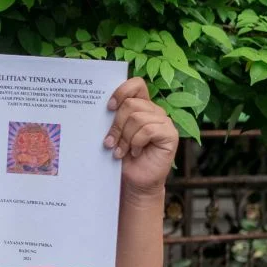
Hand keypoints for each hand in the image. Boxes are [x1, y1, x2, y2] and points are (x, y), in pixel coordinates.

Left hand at [103, 77, 178, 194]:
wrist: (134, 181)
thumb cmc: (123, 156)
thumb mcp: (114, 134)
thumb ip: (112, 118)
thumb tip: (96, 105)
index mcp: (141, 106)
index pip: (136, 84)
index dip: (121, 92)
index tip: (108, 108)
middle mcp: (154, 111)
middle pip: (131, 104)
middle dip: (116, 125)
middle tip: (110, 142)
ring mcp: (164, 122)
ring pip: (138, 118)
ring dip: (125, 137)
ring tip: (121, 151)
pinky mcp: (170, 135)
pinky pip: (148, 130)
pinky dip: (137, 143)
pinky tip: (135, 153)